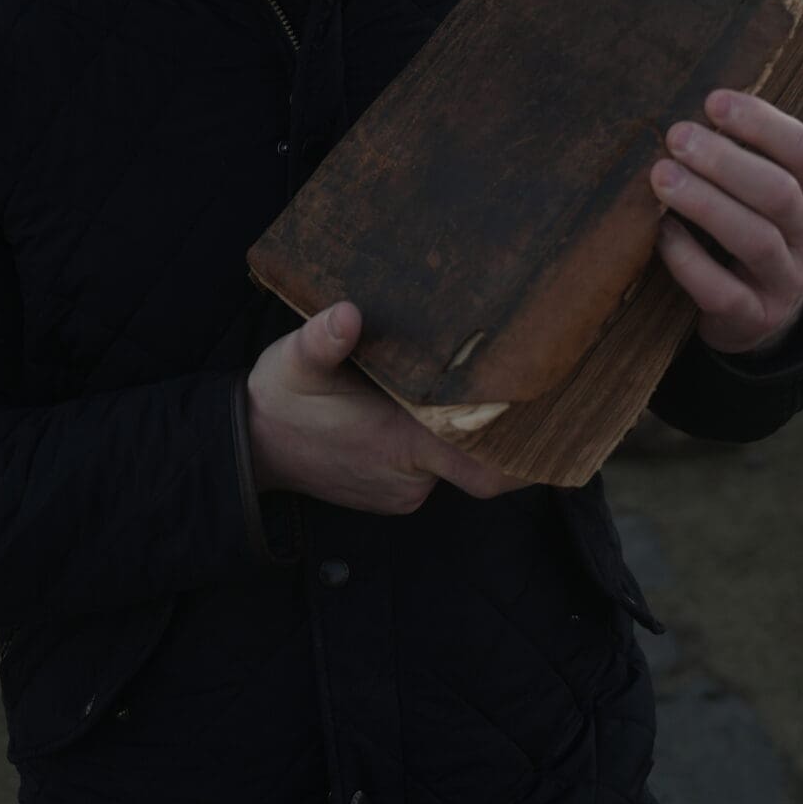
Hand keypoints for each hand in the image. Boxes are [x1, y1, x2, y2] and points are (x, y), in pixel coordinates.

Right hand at [246, 301, 527, 513]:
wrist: (248, 447)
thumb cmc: (278, 400)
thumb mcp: (293, 362)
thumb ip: (322, 340)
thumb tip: (346, 313)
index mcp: (400, 444)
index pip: (483, 467)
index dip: (523, 454)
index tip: (554, 421)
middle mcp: (411, 477)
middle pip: (482, 460)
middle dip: (503, 427)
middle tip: (535, 378)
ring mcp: (403, 489)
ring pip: (456, 459)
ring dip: (464, 427)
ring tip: (481, 378)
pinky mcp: (394, 490)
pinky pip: (433, 466)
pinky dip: (438, 438)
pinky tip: (436, 402)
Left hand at [648, 36, 802, 353]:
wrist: (764, 310)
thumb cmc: (768, 218)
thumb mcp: (793, 170)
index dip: (761, 124)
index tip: (712, 100)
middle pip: (777, 194)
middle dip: (725, 162)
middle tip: (676, 136)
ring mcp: (783, 279)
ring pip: (753, 239)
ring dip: (705, 204)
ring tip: (660, 177)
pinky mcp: (751, 317)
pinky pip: (723, 292)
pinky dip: (689, 262)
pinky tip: (660, 234)